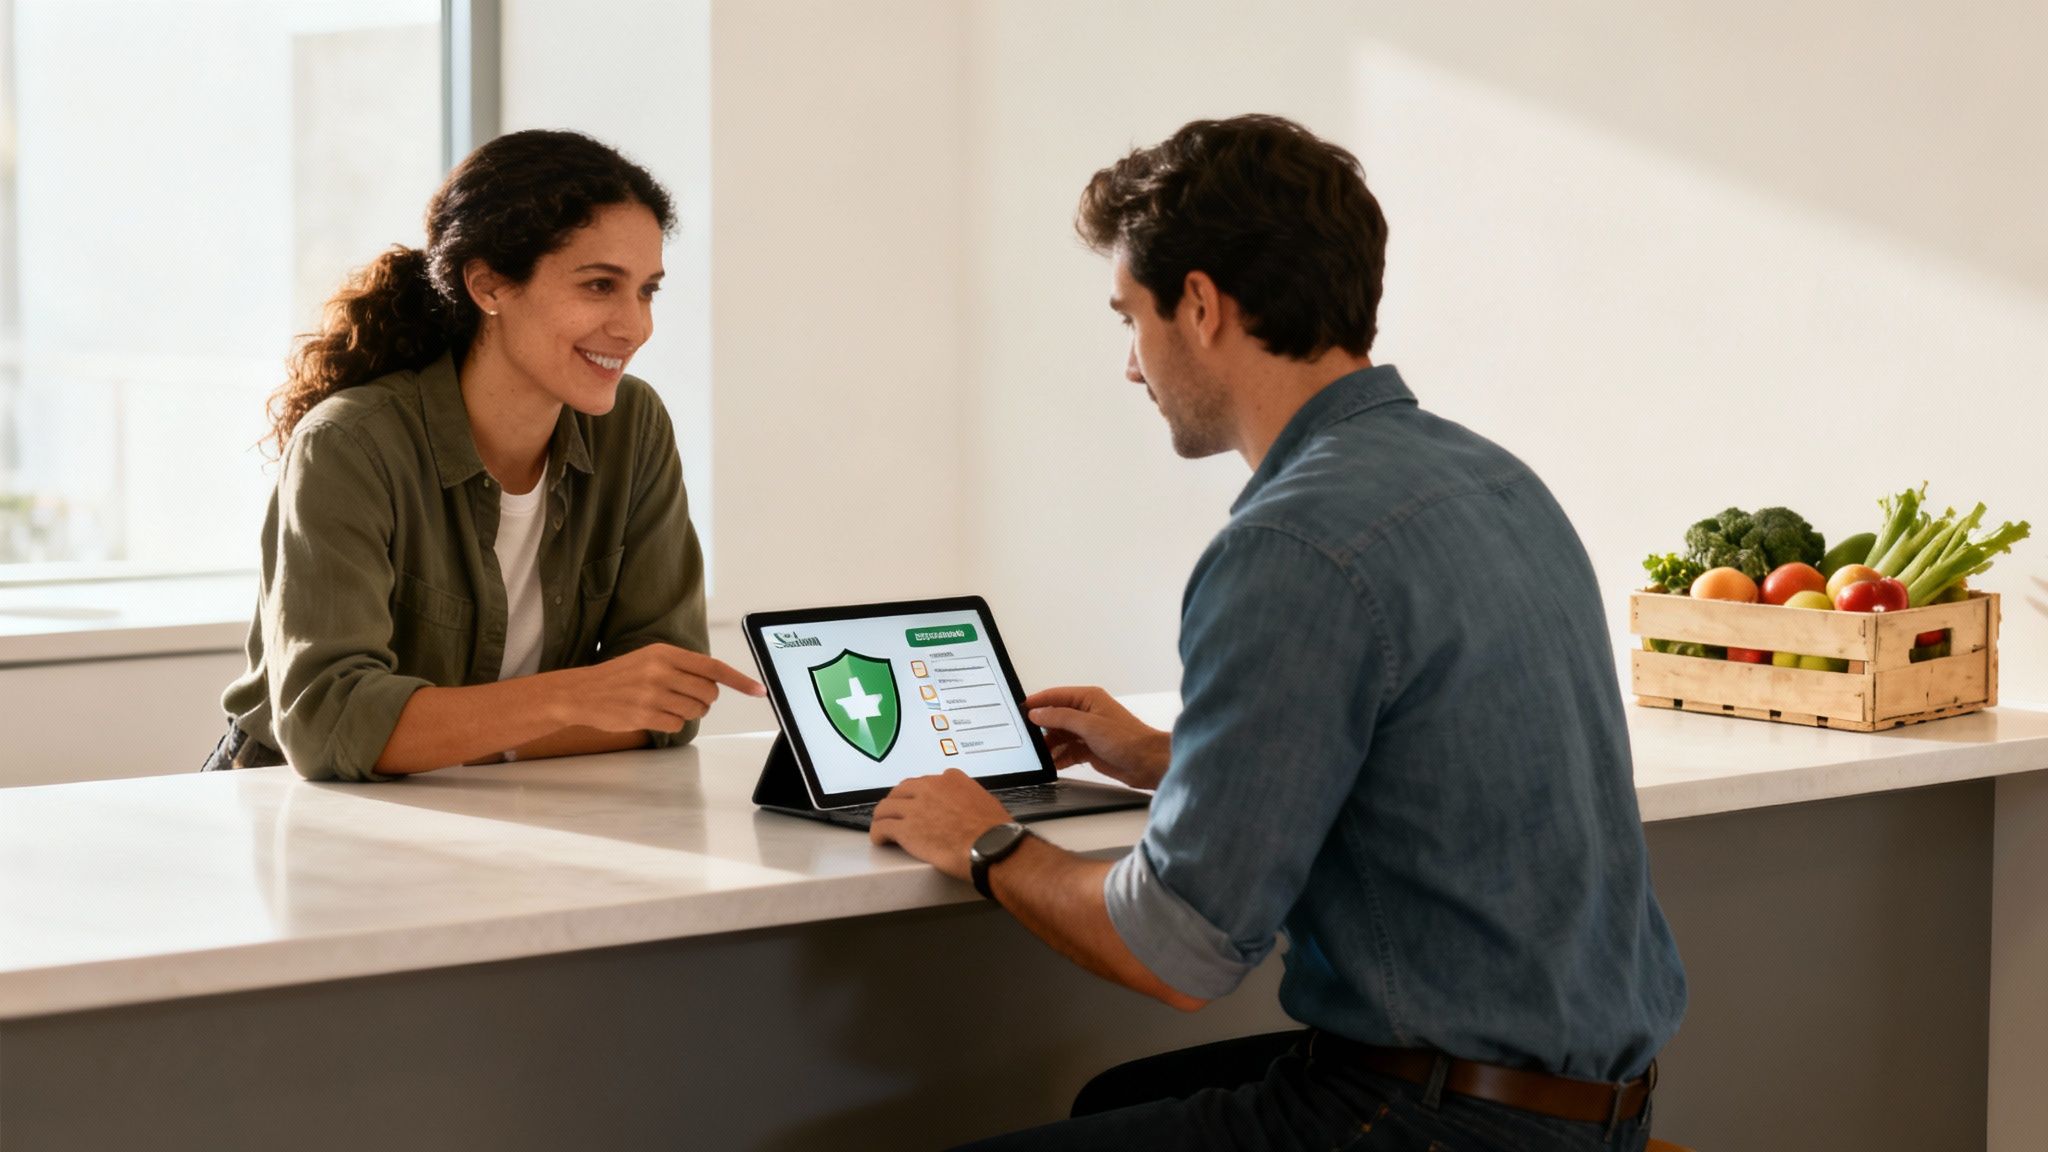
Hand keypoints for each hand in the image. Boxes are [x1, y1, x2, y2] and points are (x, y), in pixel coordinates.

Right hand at [560, 643, 764, 733]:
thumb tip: (716, 681)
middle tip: (687, 699)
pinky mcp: (644, 715)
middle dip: (705, 701)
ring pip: (695, 711)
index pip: (713, 667)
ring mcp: (652, 694)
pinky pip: (677, 725)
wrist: (581, 692)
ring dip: (688, 713)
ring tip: (666, 705)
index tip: (759, 690)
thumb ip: (681, 666)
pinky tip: (653, 715)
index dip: (739, 680)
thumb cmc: (620, 677)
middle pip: (709, 693)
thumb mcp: (650, 659)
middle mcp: (661, 671)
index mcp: (665, 653)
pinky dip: (671, 723)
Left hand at [869, 769, 1012, 881]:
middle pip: (901, 791)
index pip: (925, 782)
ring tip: (882, 826)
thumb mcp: (984, 801)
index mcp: (950, 779)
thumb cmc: (995, 831)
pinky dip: (878, 834)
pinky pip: (882, 828)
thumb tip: (965, 807)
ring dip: (882, 817)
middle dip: (897, 802)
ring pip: (886, 807)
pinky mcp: (905, 830)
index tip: (918, 804)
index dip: (918, 795)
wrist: (991, 847)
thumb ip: (968, 797)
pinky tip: (880, 840)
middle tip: (897, 814)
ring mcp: (915, 808)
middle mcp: (929, 788)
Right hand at [1023, 686, 1169, 790]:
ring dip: (1050, 746)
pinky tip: (1053, 764)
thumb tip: (1037, 713)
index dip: (1037, 702)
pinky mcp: (1090, 749)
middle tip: (1028, 739)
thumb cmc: (1128, 739)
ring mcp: (1088, 732)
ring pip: (1060, 736)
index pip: (1055, 696)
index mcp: (1088, 698)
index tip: (1021, 710)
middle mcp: (1087, 713)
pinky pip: (1068, 751)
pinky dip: (1060, 758)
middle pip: (1055, 717)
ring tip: (1040, 755)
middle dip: (1042, 729)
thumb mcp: (1089, 725)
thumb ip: (1060, 718)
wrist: (1147, 762)